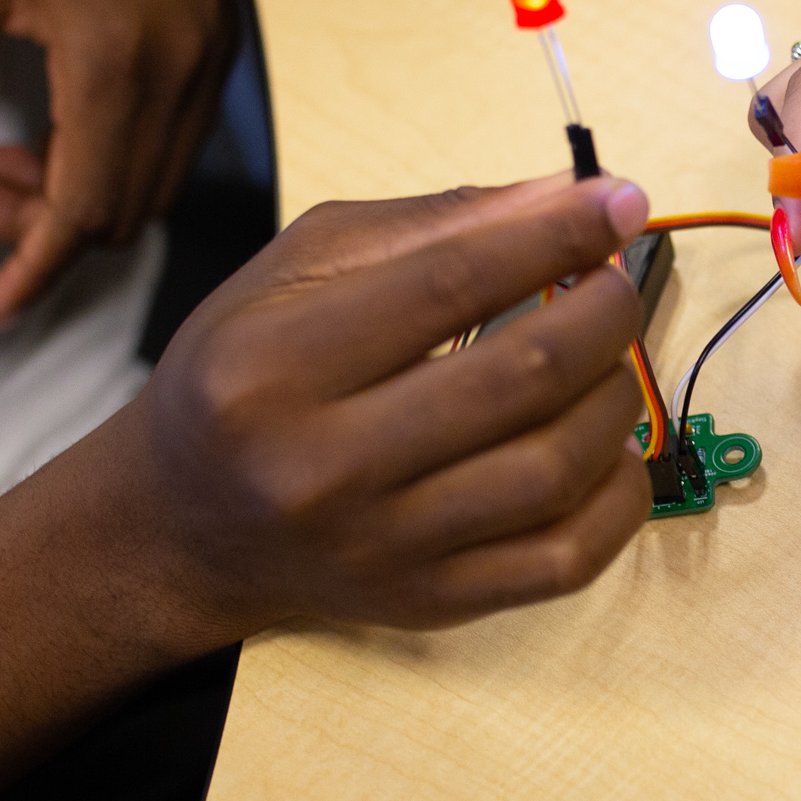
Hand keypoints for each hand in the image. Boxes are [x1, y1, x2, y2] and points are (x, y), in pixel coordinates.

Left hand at [0, 0, 230, 325]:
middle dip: (46, 233)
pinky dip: (121, 159)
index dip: (35, 269)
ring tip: (4, 160)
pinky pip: (178, 138)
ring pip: (157, 181)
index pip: (82, 208)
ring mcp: (210, 55)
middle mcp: (178, 70)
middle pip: (124, 210)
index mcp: (111, 57)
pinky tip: (60, 124)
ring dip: (84, 198)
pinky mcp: (220, 37)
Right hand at [120, 175, 655, 635]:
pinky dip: (617, 494)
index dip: (555, 235)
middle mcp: (321, 468)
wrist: (183, 525)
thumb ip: (429, 226)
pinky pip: (566, 558)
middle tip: (614, 284)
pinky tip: (607, 448)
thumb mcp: (295, 272)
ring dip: (614, 396)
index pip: (452, 281)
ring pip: (555, 467)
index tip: (617, 203)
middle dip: (603, 312)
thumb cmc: (245, 379)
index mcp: (274, 366)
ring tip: (606, 360)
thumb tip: (565, 198)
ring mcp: (380, 547)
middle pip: (522, 376)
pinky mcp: (427, 602)